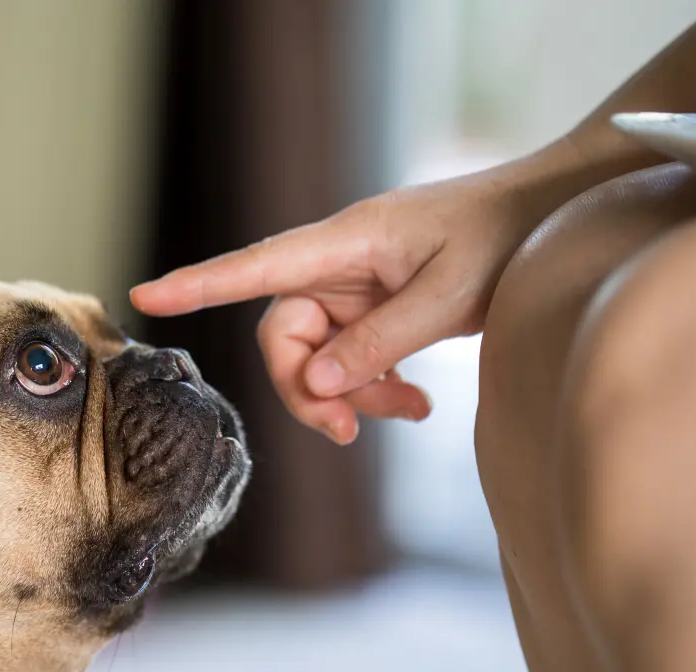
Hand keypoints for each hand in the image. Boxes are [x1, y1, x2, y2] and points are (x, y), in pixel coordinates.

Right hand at [131, 151, 573, 443]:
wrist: (551, 215)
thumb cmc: (505, 236)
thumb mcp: (449, 295)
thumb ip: (380, 342)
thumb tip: (314, 383)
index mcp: (344, 243)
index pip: (253, 267)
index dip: (196, 285)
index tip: (144, 295)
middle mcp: (337, 264)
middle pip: (283, 335)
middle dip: (306, 389)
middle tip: (344, 432)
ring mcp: (355, 287)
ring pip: (318, 355)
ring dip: (351, 395)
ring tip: (410, 413)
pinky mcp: (377, 307)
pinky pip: (352, 356)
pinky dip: (376, 387)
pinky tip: (416, 404)